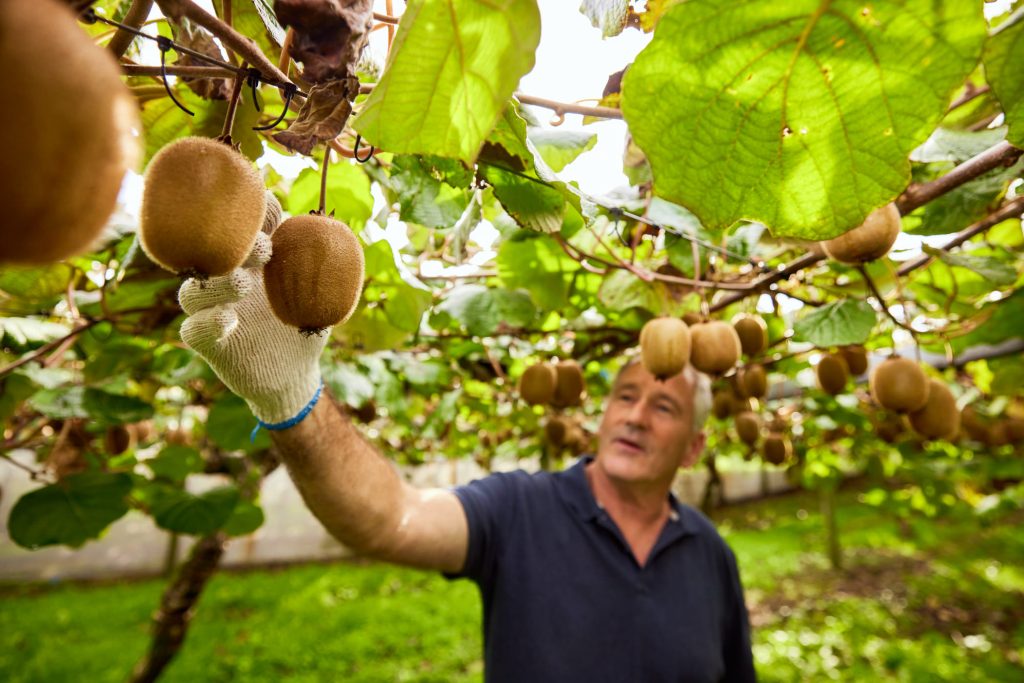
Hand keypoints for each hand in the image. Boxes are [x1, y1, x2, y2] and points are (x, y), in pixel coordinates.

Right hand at [178, 232, 327, 424]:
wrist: (294, 373)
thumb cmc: (305, 325)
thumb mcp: (320, 296)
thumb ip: (322, 267)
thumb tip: (334, 229)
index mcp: (252, 264)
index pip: (245, 231)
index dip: (255, 215)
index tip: (273, 205)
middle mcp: (226, 281)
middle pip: (215, 258)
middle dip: (236, 247)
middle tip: (264, 248)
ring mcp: (213, 311)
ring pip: (194, 293)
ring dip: (218, 285)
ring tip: (244, 284)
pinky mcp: (208, 343)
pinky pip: (194, 330)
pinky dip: (207, 324)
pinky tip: (228, 321)